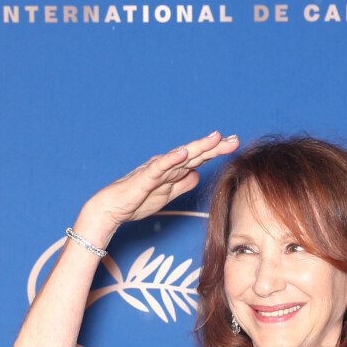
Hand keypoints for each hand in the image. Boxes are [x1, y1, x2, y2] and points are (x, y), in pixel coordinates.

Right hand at [80, 131, 238, 240]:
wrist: (113, 209)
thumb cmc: (138, 201)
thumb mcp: (168, 194)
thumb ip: (182, 184)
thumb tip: (197, 174)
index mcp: (173, 169)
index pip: (199, 158)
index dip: (216, 151)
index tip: (234, 144)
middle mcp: (167, 165)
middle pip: (195, 154)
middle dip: (214, 146)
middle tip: (234, 139)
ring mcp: (156, 169)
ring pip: (181, 156)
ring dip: (198, 147)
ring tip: (215, 138)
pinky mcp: (145, 178)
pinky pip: (160, 167)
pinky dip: (172, 159)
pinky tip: (184, 152)